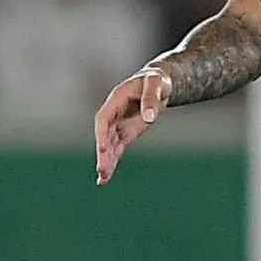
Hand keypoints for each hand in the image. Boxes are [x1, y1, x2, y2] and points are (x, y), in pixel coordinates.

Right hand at [94, 67, 167, 183]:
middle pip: (104, 136)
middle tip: (103, 171)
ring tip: (103, 180)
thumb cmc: (156, 79)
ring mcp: (119, 124)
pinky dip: (113, 162)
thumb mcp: (156, 83)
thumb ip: (151, 98)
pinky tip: (107, 177)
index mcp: (116, 100)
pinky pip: (117, 149)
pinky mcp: (127, 133)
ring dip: (106, 162)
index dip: (102, 133)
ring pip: (110, 146)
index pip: (103, 118)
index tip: (104, 147)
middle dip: (103, 154)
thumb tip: (149, 118)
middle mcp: (114, 114)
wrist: (159, 82)